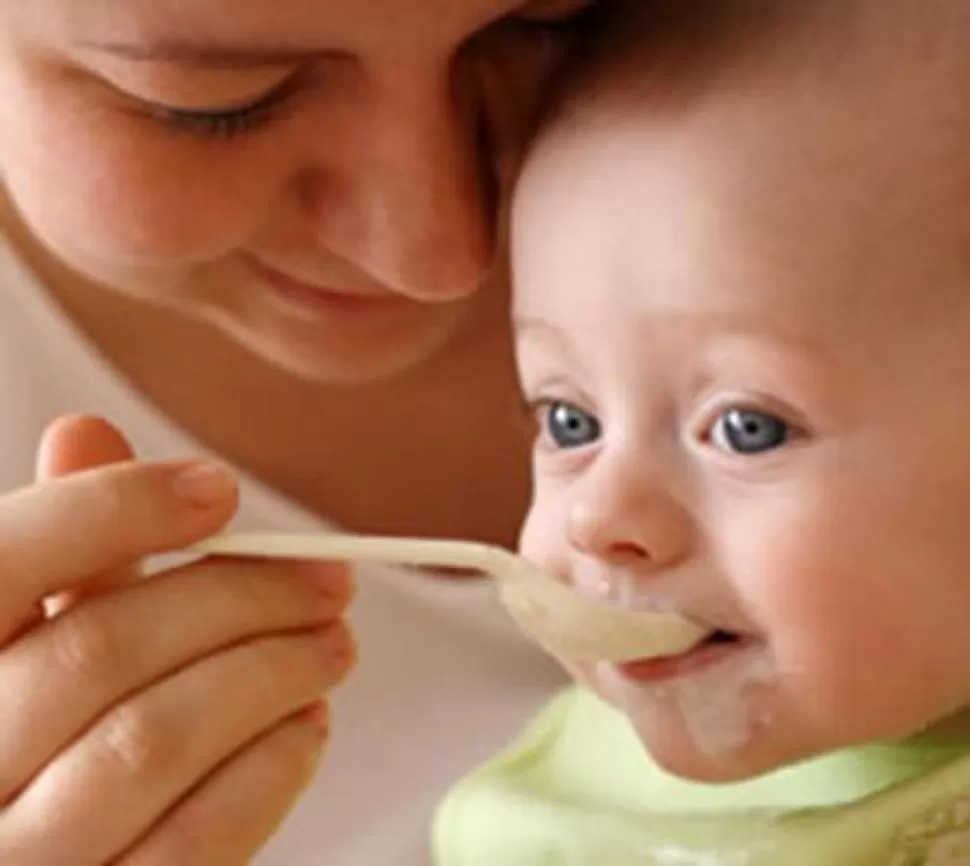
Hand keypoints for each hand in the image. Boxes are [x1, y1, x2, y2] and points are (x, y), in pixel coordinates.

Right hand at [0, 416, 354, 864]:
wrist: (36, 859)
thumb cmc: (31, 738)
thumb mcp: (28, 638)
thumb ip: (64, 553)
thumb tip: (86, 433)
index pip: (4, 559)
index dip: (116, 507)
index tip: (219, 488)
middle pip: (103, 645)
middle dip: (240, 597)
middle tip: (329, 581)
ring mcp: (13, 856)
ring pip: (153, 740)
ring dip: (272, 676)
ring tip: (332, 645)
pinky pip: (191, 843)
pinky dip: (268, 770)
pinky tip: (306, 726)